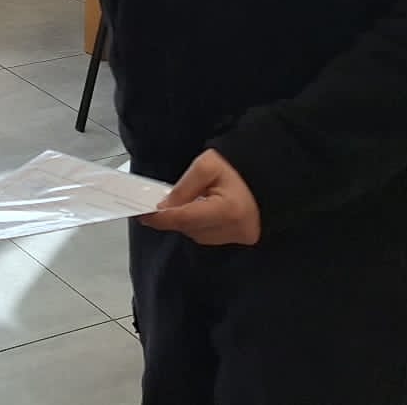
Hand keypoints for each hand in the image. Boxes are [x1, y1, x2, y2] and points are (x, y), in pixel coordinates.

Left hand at [138, 149, 260, 245]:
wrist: (263, 176)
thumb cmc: (236, 167)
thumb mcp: (205, 166)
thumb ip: (183, 187)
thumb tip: (162, 207)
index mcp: (230, 210)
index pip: (187, 218)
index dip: (163, 218)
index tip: (144, 216)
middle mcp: (236, 230)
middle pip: (190, 229)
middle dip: (173, 217)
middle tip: (158, 207)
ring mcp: (239, 238)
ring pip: (197, 235)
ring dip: (186, 221)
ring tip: (189, 202)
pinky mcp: (239, 240)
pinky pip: (207, 237)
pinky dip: (198, 225)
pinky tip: (200, 211)